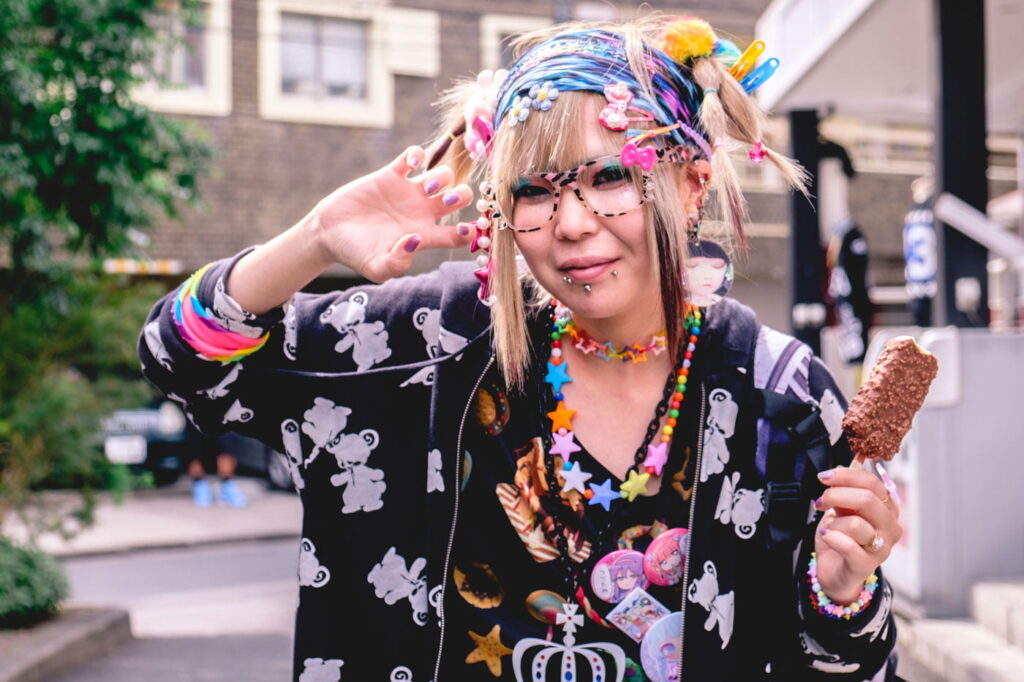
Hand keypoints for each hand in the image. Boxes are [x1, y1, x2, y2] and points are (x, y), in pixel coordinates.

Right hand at [311, 145, 473, 281]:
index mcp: (424, 235)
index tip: (466, 227)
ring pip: (442, 175)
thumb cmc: (355, 254)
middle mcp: (421, 212)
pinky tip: (412, 162)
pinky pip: (413, 156)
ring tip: (426, 184)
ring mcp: (408, 192)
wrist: (329, 233)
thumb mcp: (375, 268)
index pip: (458, 233)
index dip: (469, 230)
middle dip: (461, 196)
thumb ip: (397, 262)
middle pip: (458, 198)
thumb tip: (416, 240)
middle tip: (446, 199)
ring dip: (442, 176)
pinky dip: (418, 154)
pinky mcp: (391, 175)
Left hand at [813, 464, 902, 603]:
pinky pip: (849, 546)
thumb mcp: (842, 510)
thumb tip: (842, 468)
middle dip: (837, 495)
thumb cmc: (840, 537)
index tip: (823, 477)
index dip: (846, 476)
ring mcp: (881, 548)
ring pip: (857, 524)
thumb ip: (846, 492)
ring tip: (828, 526)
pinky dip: (832, 537)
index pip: (873, 483)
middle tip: (820, 500)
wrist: (834, 571)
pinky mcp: (866, 565)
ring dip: (834, 521)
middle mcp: (890, 527)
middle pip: (868, 500)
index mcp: (887, 509)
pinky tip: (826, 535)